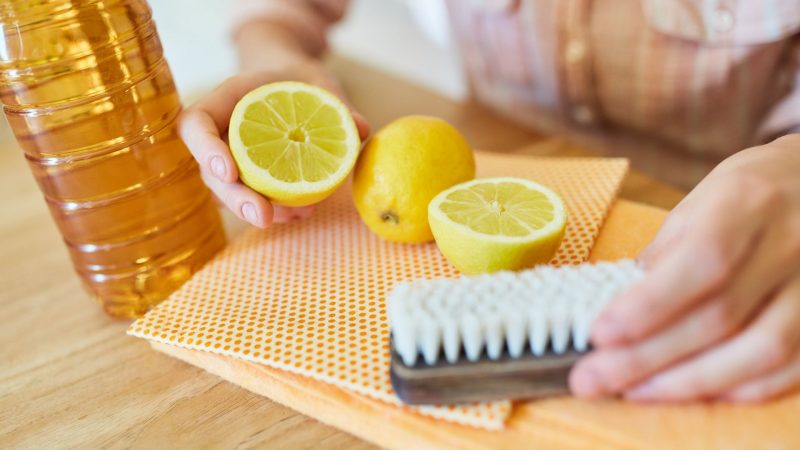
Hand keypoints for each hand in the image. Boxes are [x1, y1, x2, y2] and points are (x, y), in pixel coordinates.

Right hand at [178, 64, 369, 227]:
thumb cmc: (300, 79)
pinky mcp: (248, 178)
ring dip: (256, 212)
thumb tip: (360, 128)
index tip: (229, 172)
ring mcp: (230, 159)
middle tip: (264, 218)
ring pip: (227, 194)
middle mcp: (220, 133)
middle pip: (209, 172)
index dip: (205, 149)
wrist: (293, 86)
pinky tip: (304, 214)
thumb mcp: (321, 81)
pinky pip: (252, 199)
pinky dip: (276, 210)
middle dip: (235, 199)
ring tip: (296, 217)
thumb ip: (338, 102)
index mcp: (226, 100)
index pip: (195, 123)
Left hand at [570, 135, 799, 402]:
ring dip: (688, 381)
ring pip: (759, 350)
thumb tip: (620, 310)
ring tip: (633, 391)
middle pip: (719, 316)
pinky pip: (790, 367)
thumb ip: (663, 256)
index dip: (649, 306)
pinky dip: (739, 387)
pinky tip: (694, 392)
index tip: (599, 334)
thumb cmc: (748, 194)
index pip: (701, 262)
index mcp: (747, 203)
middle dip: (647, 356)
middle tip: (592, 378)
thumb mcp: (698, 204)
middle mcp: (790, 244)